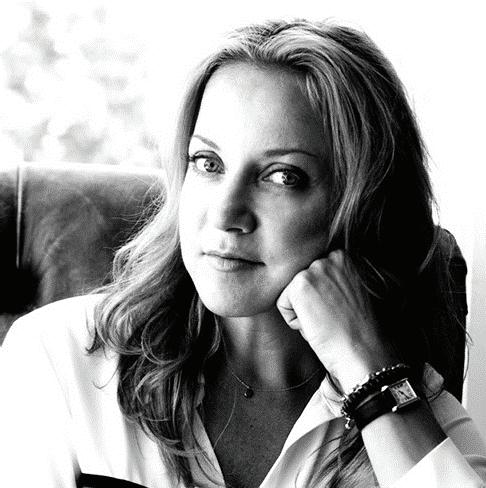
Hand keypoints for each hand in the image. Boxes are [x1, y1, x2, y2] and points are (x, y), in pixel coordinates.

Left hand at [276, 250, 398, 391]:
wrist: (362, 351)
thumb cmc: (356, 329)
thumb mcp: (349, 290)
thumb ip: (331, 278)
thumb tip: (311, 283)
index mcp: (342, 256)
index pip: (312, 274)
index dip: (322, 297)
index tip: (338, 308)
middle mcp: (327, 258)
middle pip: (300, 282)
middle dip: (310, 301)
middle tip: (331, 317)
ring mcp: (313, 270)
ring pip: (291, 293)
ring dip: (303, 310)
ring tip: (325, 320)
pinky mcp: (299, 285)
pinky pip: (283, 304)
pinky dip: (295, 321)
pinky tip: (316, 325)